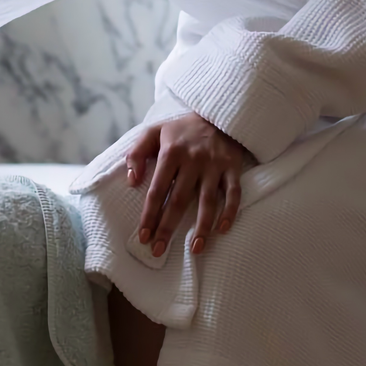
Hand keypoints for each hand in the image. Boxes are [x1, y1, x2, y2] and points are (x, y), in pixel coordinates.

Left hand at [126, 113, 248, 258]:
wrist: (217, 114)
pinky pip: (234, 194)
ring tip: (195, 249)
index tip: (142, 236)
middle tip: (158, 250)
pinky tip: (222, 230)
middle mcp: (193, 161)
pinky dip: (230, 212)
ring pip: (208, 201)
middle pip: (179, 200)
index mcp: (170, 153)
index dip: (149, 214)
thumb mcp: (152, 132)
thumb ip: (136, 153)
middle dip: (168, 228)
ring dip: (202, 227)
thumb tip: (131, 181)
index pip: (156, 190)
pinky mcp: (233, 168)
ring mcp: (215, 166)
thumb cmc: (180, 130)